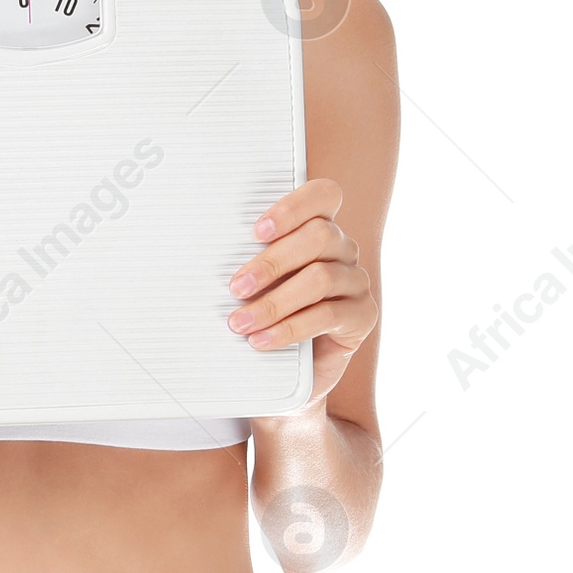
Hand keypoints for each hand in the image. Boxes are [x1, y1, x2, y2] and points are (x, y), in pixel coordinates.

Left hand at [226, 177, 375, 405]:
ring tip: (239, 323)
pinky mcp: (363, 316)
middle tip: (235, 287)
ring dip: (274, 302)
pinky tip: (262, 340)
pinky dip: (289, 329)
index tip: (257, 231)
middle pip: (319, 236)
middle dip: (271, 262)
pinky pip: (327, 316)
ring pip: (321, 278)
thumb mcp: (256, 287)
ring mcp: (356, 282)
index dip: (293, 207)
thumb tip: (209, 258)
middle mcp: (344, 250)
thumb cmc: (269, 318)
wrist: (293, 376)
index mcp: (320, 229)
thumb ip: (248, 266)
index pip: (323, 196)